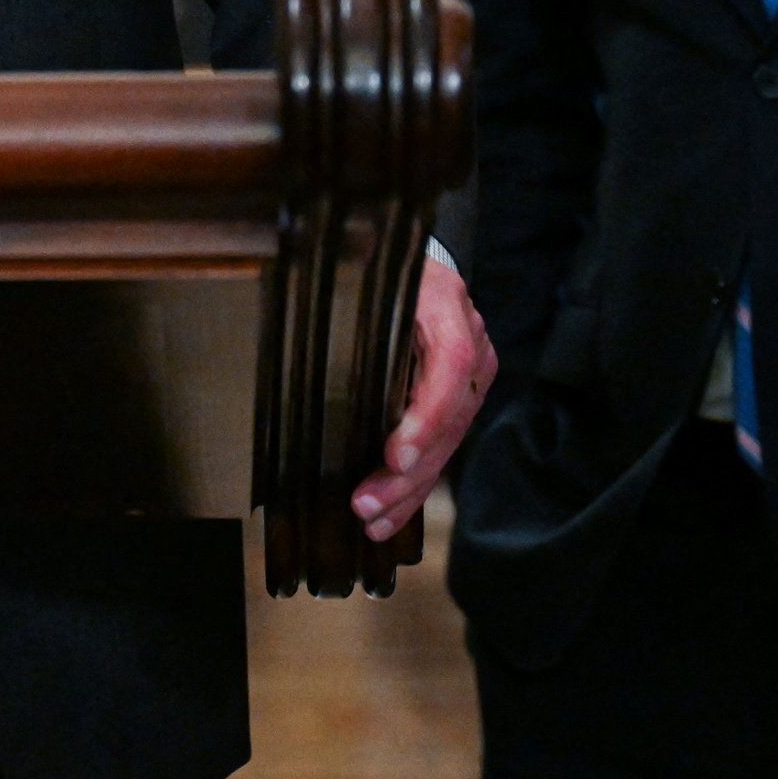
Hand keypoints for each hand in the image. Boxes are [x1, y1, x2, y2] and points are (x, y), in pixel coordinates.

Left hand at [352, 251, 495, 542]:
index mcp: (446, 304)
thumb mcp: (364, 263)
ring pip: (448, 442)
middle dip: (408, 471)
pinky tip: (389, 517)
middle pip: (450, 417)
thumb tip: (306, 313)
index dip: (426, 415)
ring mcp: (470, 376)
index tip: (394, 455)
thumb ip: (350, 288)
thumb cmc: (376, 261)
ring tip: (371, 520)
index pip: (452, 365)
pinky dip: (415, 485)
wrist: (408, 258)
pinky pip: (441, 447)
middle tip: (365, 503)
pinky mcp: (460, 400)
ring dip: (409, 489)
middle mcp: (471, 342)